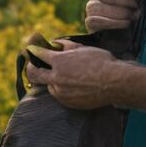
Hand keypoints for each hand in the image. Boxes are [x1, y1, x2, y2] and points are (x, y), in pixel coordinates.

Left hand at [26, 41, 145, 112]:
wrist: (115, 83)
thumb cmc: (102, 62)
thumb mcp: (83, 49)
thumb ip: (67, 46)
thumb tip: (56, 43)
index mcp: (59, 62)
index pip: (39, 55)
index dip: (34, 51)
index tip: (32, 49)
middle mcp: (56, 78)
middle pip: (33, 74)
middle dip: (31, 68)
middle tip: (33, 65)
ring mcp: (61, 92)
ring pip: (48, 85)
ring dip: (51, 80)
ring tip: (62, 76)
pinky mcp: (68, 103)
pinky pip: (59, 95)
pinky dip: (62, 89)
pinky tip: (72, 85)